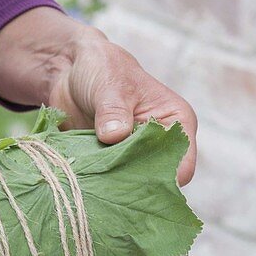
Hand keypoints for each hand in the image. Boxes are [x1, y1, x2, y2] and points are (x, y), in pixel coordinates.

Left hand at [0, 7, 196, 184]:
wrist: (73, 70)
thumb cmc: (103, 68)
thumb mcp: (110, 84)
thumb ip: (113, 110)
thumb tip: (114, 136)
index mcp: (175, 123)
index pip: (182, 164)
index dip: (164, 178)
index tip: (136, 181)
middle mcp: (159, 145)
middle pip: (157, 181)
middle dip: (135, 187)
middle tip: (109, 187)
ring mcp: (134, 157)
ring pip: (131, 185)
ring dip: (112, 187)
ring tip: (93, 184)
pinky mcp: (111, 164)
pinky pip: (107, 183)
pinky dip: (96, 184)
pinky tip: (82, 182)